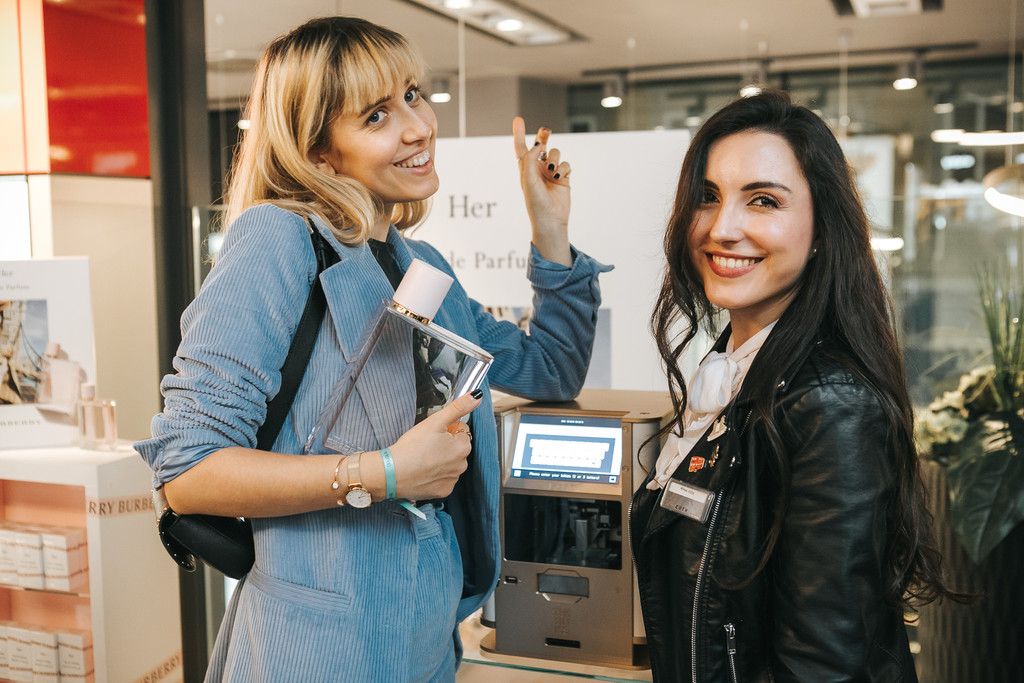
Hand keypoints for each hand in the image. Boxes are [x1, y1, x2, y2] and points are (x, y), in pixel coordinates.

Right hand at [388, 391, 481, 499]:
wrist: (392, 473)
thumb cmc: (412, 446)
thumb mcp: (435, 421)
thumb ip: (458, 407)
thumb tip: (477, 396)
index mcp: (463, 447)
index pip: (461, 433)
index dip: (447, 430)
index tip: (433, 434)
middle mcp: (462, 466)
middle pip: (457, 449)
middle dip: (446, 446)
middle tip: (426, 445)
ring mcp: (453, 480)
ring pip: (450, 465)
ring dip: (441, 461)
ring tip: (422, 458)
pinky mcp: (442, 491)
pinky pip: (443, 480)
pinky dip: (435, 476)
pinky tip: (422, 471)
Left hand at [513, 116, 571, 265]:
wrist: (551, 219)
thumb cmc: (535, 202)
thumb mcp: (528, 178)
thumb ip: (530, 158)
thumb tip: (540, 144)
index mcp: (525, 169)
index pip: (521, 147)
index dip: (519, 133)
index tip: (518, 119)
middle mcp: (538, 169)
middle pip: (541, 145)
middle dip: (544, 136)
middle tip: (546, 131)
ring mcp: (551, 172)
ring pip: (556, 153)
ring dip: (555, 158)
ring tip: (552, 171)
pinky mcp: (564, 177)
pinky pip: (566, 164)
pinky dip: (563, 168)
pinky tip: (559, 178)